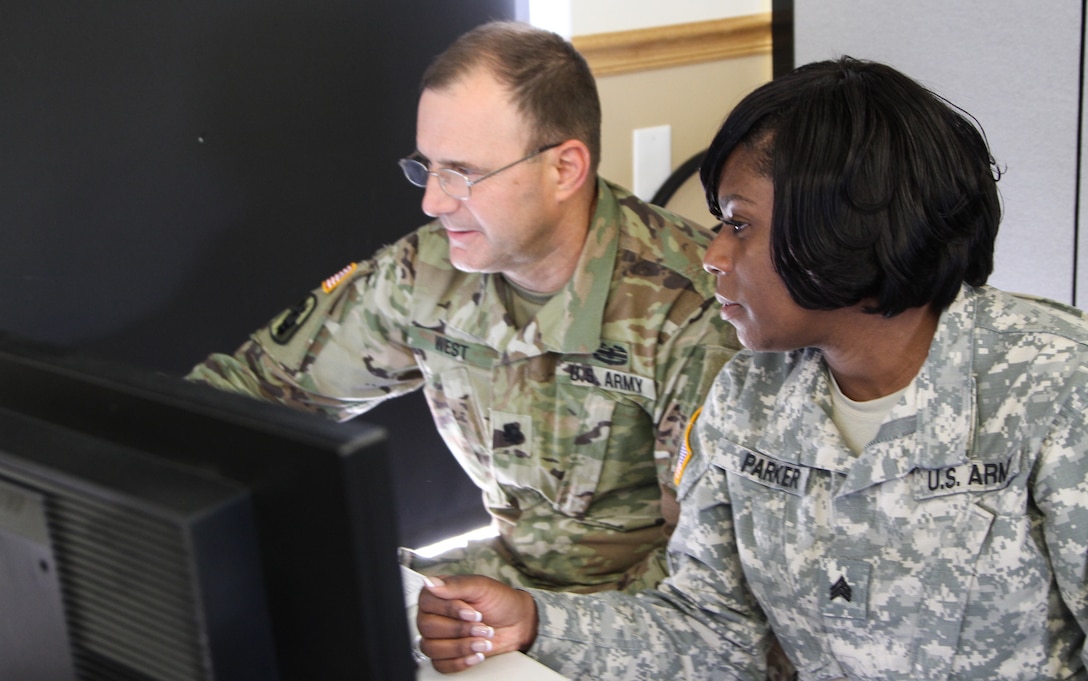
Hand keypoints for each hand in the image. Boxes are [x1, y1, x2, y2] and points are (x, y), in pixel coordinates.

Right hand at [417, 574, 538, 672]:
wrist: (517, 623)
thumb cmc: (499, 601)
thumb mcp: (481, 587)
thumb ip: (456, 585)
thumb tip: (429, 582)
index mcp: (437, 594)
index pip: (427, 603)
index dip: (449, 610)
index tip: (473, 613)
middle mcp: (432, 615)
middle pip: (428, 627)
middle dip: (459, 629)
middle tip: (481, 627)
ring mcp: (436, 636)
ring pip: (432, 648)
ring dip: (460, 647)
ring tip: (483, 642)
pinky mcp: (444, 655)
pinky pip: (440, 664)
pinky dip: (460, 662)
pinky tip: (477, 655)